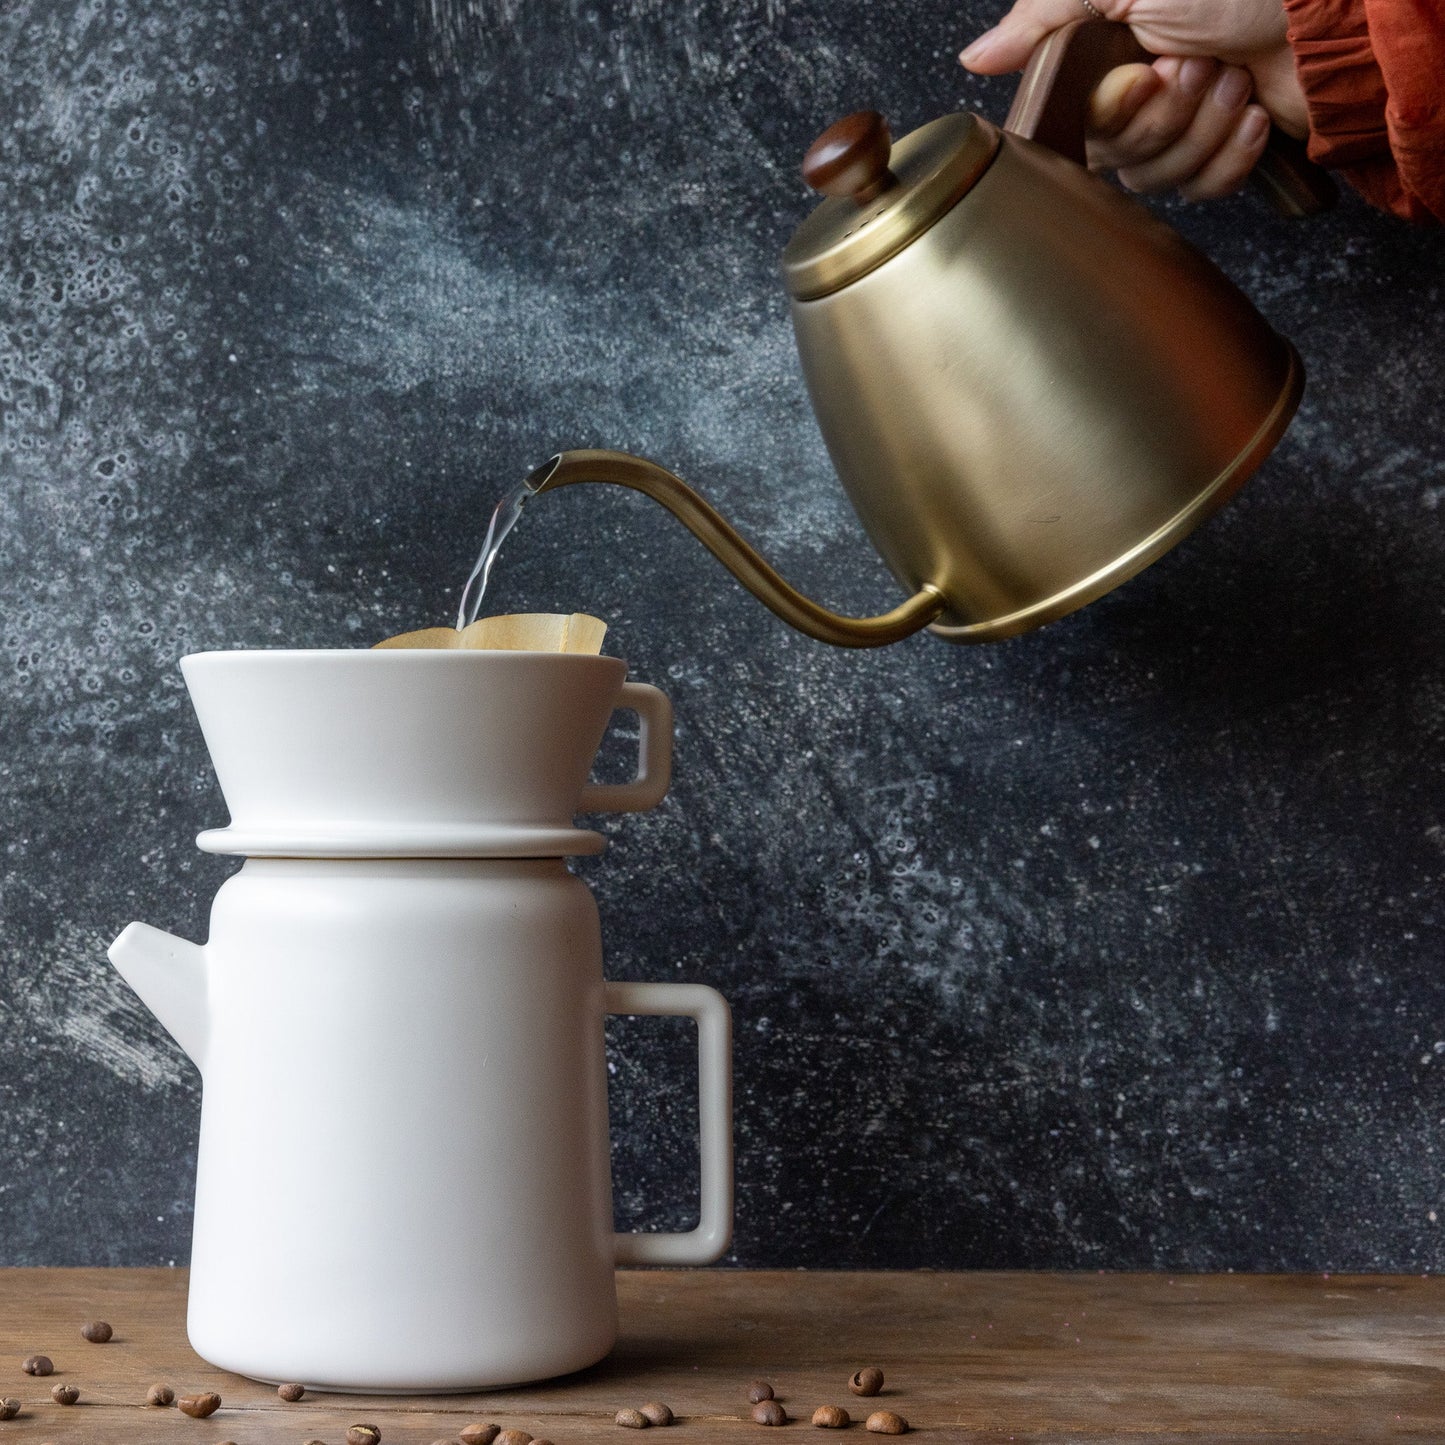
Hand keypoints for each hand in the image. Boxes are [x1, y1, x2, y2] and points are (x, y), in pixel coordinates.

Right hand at [959, 0, 1308, 200]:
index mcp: (1105, 56)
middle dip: (1169, 116)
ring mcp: (1182, 125)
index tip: (1146, 74)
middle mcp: (1137, 93)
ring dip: (1206, 129)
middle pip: (1118, 160)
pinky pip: (1203, 192)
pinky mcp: (1224, 151)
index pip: (1077, 127)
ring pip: (1160, 179)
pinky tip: (1252, 112)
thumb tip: (976, 58)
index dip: (1116, 112)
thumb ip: (1043, 17)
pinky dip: (1233, 155)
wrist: (1330, 10)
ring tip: (1232, 80)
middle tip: (1199, 65)